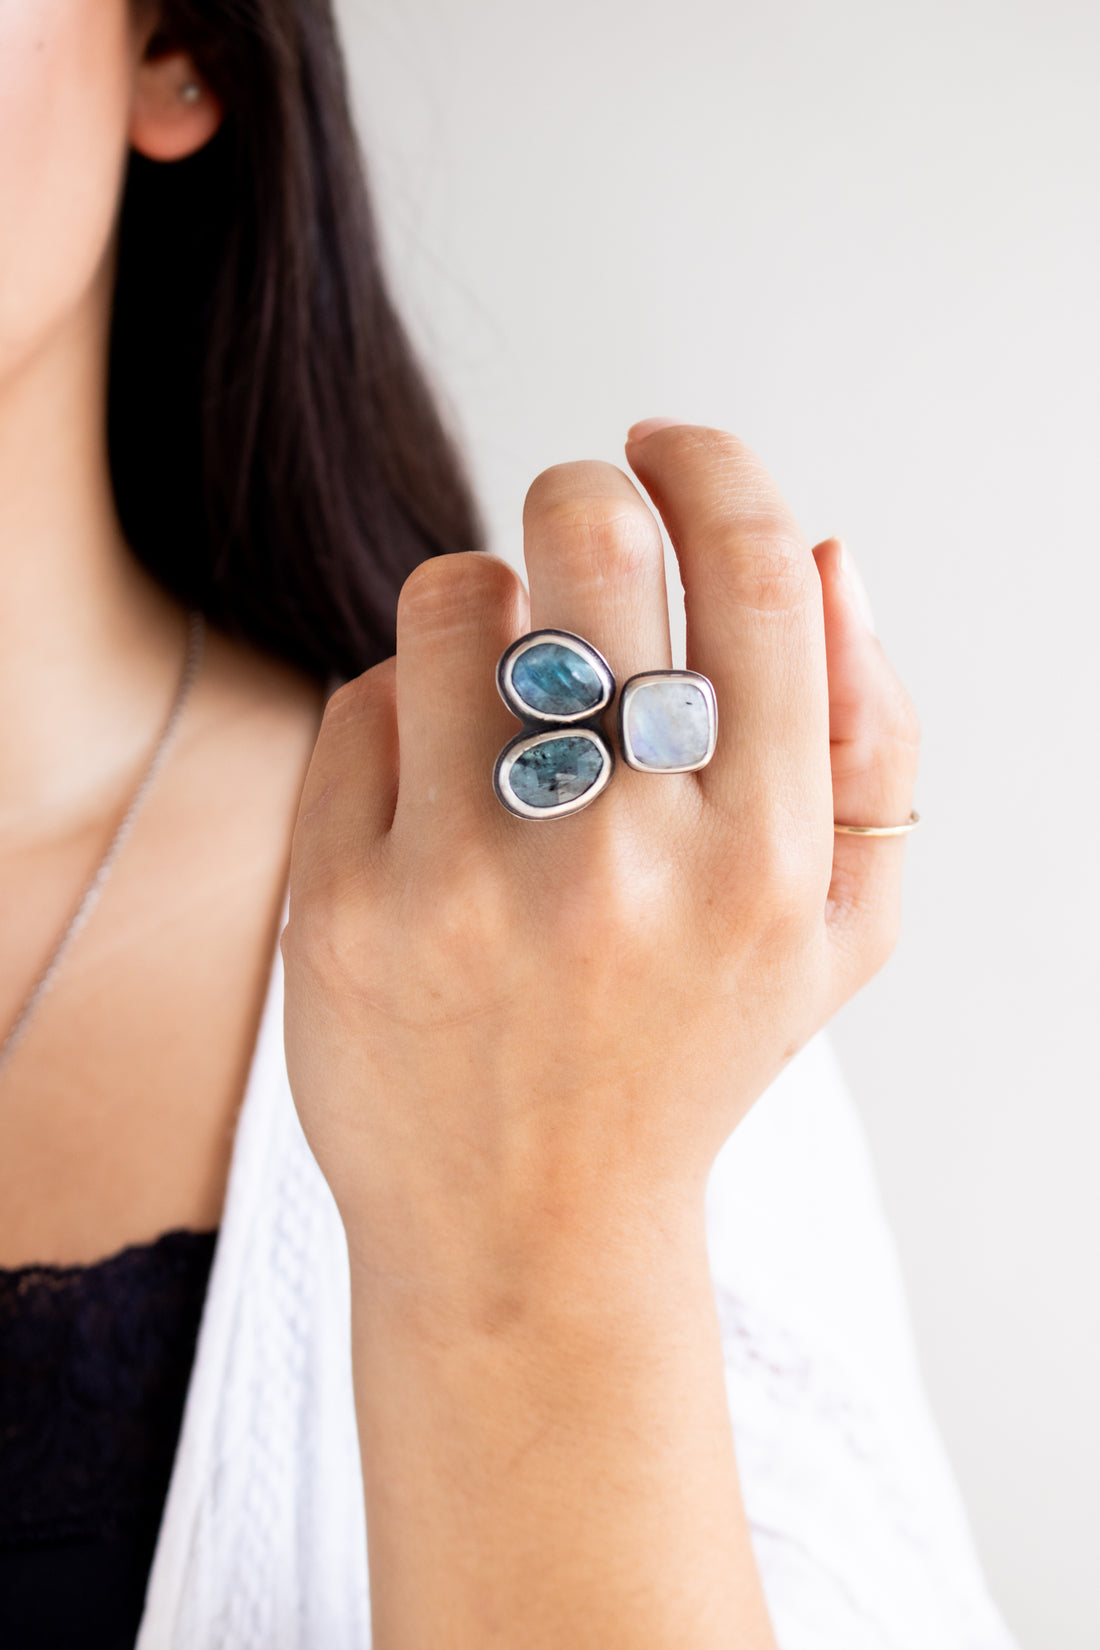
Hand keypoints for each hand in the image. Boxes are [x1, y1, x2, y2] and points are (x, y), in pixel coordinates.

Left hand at [282, 422, 918, 1307]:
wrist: (526, 1234)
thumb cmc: (689, 1054)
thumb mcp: (839, 928)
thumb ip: (874, 734)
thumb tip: (825, 551)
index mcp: (768, 855)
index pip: (753, 573)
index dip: (710, 464)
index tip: (668, 443)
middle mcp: (625, 862)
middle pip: (589, 541)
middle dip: (583, 497)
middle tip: (577, 536)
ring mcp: (471, 885)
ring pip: (450, 600)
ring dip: (477, 609)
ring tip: (500, 698)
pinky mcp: (342, 909)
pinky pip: (359, 701)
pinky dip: (398, 714)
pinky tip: (429, 797)